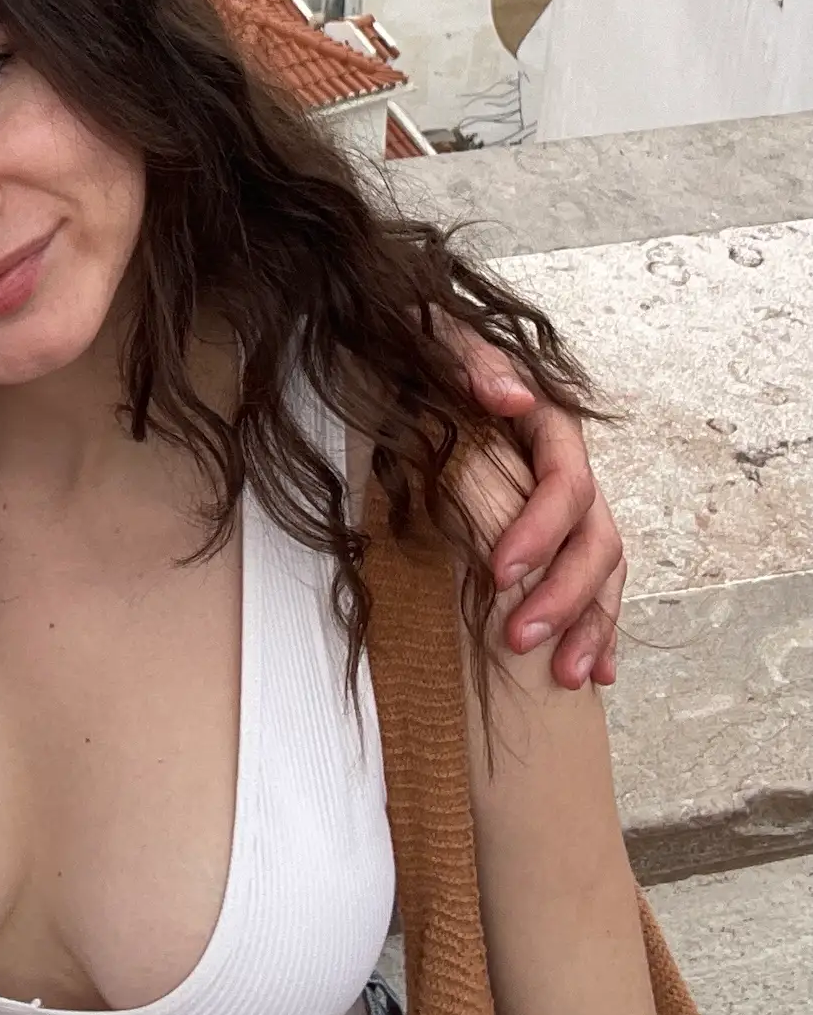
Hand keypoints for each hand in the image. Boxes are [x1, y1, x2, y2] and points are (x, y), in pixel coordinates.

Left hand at [443, 320, 624, 689]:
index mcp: (551, 425)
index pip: (568, 483)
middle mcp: (570, 471)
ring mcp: (567, 510)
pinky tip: (595, 674)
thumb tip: (511, 399)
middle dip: (565, 595)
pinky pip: (592, 588)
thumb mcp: (442, 340)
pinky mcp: (554, 540)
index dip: (542, 530)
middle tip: (518, 638)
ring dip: (589, 626)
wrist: (412, 359)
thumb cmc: (428, 354)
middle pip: (595, 538)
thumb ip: (474, 361)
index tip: (499, 571)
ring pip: (603, 571)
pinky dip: (597, 630)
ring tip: (566, 674)